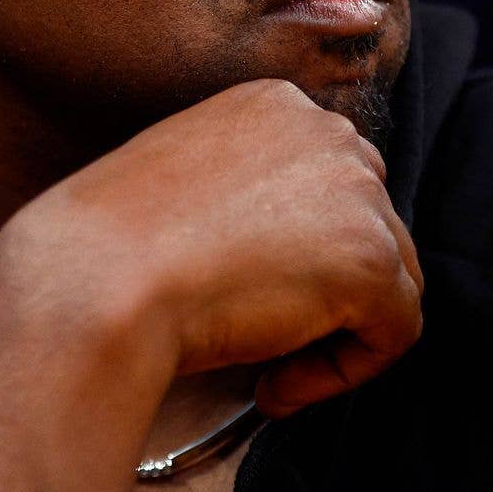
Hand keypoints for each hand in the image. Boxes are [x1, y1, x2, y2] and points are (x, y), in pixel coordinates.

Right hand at [0, 77, 424, 415]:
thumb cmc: (110, 245)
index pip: (328, 181)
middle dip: (326, 289)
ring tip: (265, 370)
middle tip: (262, 337)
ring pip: (391, 280)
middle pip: (370, 224)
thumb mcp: (183, 181)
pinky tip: (274, 388)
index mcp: (275, 103)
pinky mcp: (371, 262)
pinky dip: (344, 372)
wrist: (96, 280)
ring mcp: (358, 194)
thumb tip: (285, 250)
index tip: (245, 292)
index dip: (299, 250)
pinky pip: (396, 332)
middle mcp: (327, 131)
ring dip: (336, 333)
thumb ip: (246, 191)